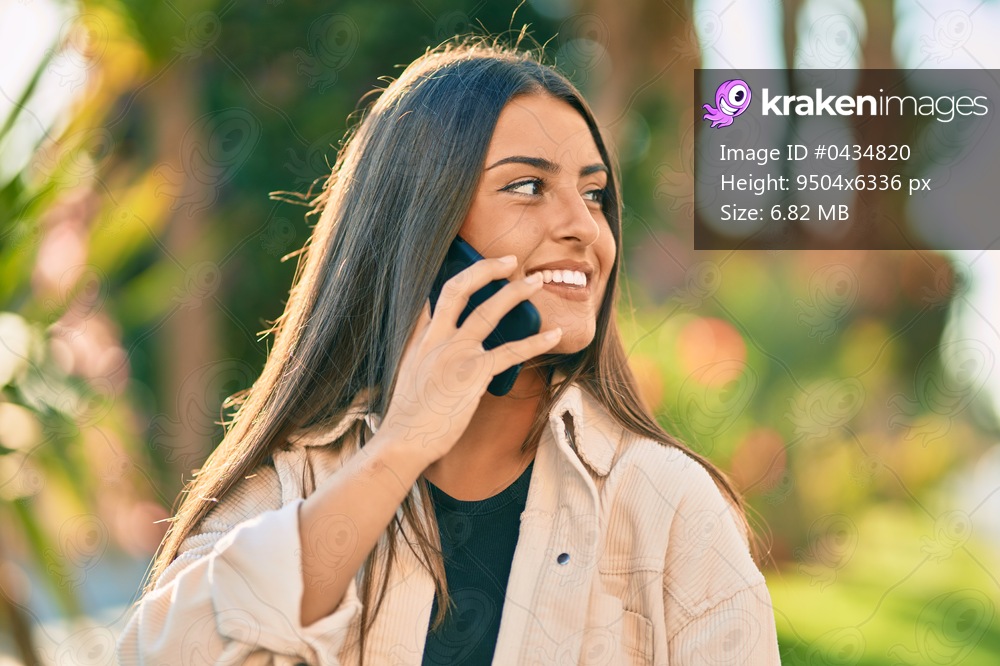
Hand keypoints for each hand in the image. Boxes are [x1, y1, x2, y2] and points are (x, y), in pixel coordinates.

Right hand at [378, 255, 561, 463]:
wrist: (403, 440)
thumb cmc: (408, 414)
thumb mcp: (407, 373)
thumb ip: (422, 351)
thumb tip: (440, 343)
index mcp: (419, 337)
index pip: (433, 295)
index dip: (456, 276)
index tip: (476, 266)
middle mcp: (436, 338)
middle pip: (459, 288)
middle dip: (485, 268)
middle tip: (509, 261)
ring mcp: (455, 353)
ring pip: (488, 311)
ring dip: (515, 293)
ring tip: (536, 281)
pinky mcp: (473, 373)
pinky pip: (510, 351)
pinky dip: (536, 342)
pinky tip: (554, 335)